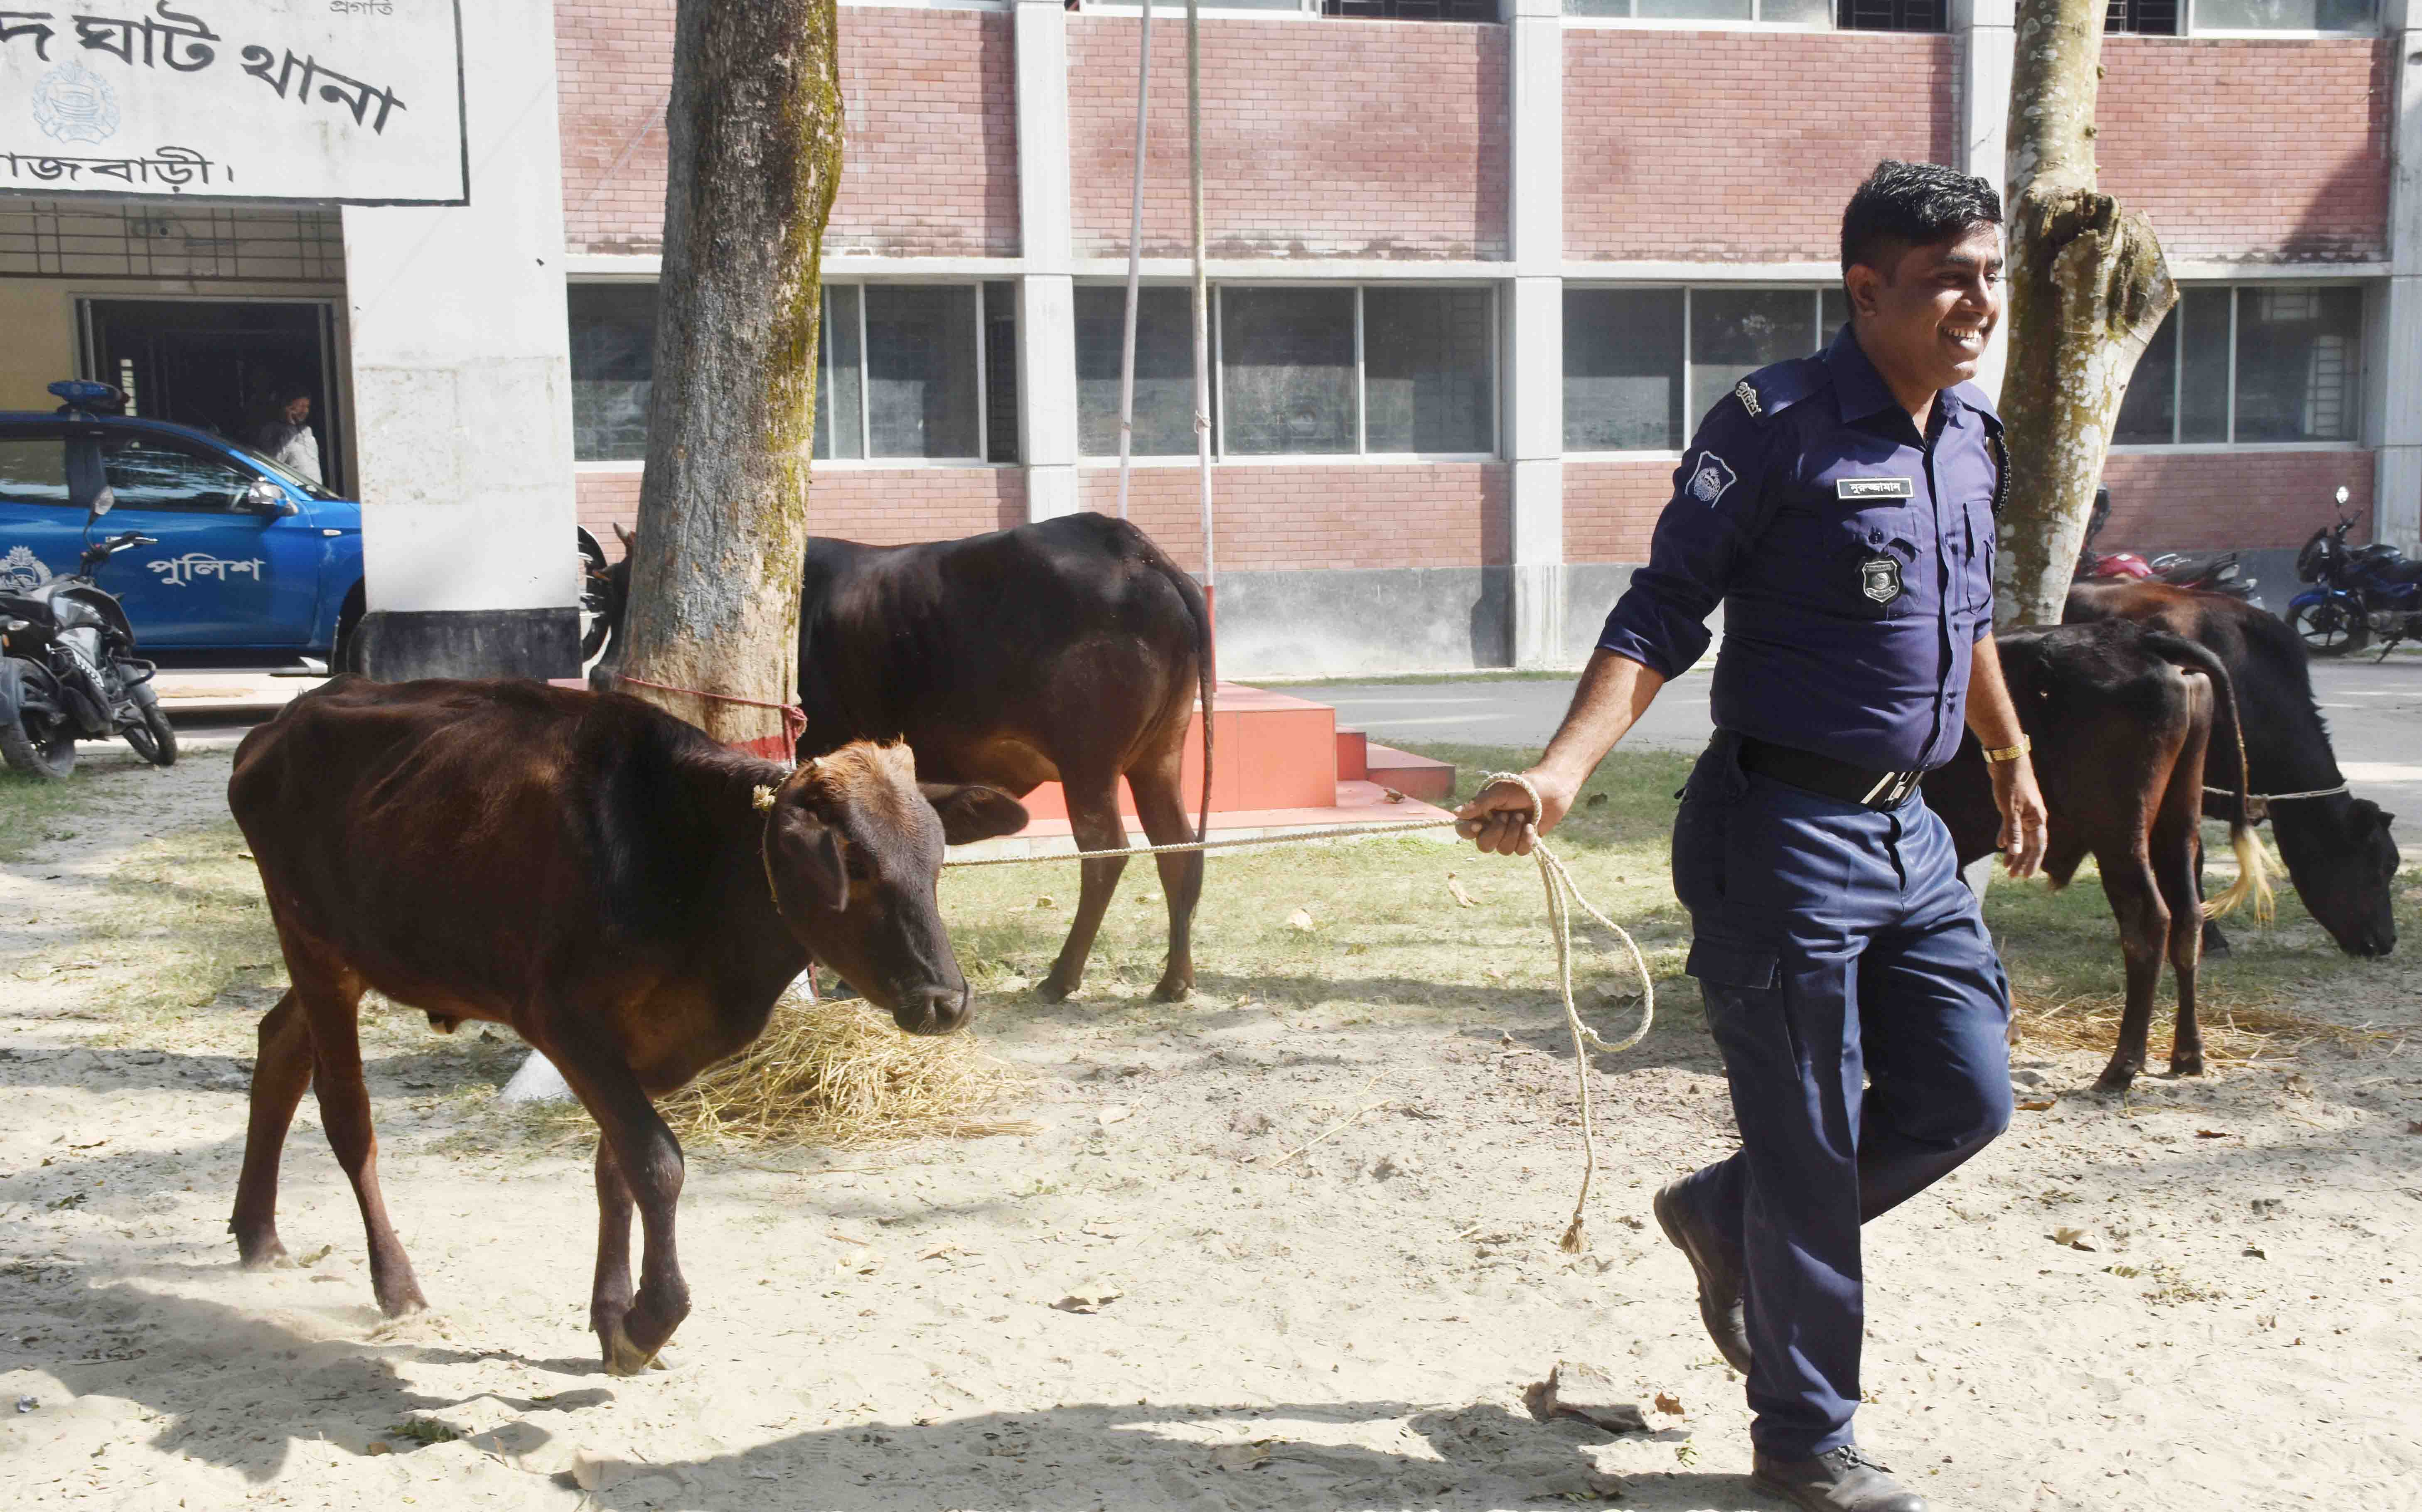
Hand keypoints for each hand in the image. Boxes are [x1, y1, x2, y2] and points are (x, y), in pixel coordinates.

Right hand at [1455, 768, 1577, 856]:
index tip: (1478, 825)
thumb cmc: (1523, 786)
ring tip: (1522, 816)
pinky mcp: (1525, 841)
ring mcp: (1509, 835)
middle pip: (1484, 846)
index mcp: (1482, 814)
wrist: (1552, 789)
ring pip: (1503, 850)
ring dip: (1513, 833)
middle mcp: (1493, 827)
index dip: (1467, 832)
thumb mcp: (1499, 792)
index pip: (1464, 829)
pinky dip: (1526, 839)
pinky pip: (1520, 851)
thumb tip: (1456, 813)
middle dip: (1496, 833)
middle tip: (1507, 816)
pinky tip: (1531, 826)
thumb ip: (1479, 804)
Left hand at [1990, 756, 2047, 879]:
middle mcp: (2033, 817)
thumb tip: (2015, 851)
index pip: (2037, 846)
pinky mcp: (2013, 806)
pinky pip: (2012, 826)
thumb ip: (2013, 830)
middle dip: (2021, 860)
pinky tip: (2001, 845)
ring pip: (2020, 836)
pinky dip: (2007, 835)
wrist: (2006, 761)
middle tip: (2012, 876)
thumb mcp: (2010, 809)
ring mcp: (2024, 812)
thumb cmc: (2011, 783)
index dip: (2032, 862)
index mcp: (2037, 819)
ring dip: (2014, 851)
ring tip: (2006, 866)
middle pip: (2029, 844)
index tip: (2026, 876)